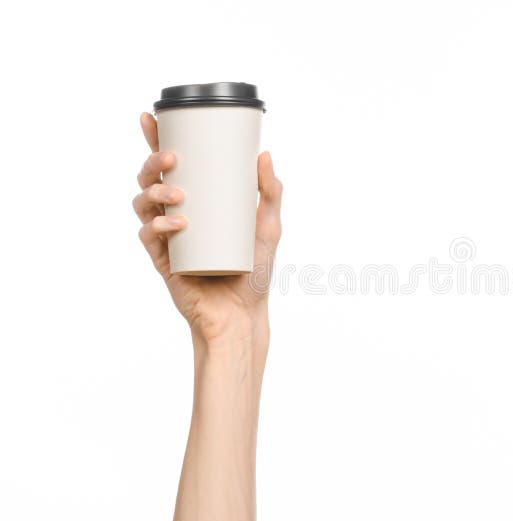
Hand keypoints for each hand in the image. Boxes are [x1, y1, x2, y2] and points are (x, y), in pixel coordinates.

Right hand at [132, 113, 282, 344]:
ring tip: (178, 193)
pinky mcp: (163, 260)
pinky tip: (177, 224)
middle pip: (149, 179)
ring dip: (154, 191)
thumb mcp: (269, 227)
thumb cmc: (254, 270)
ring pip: (143, 203)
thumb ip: (271, 193)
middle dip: (152, 162)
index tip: (151, 117)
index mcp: (196, 201)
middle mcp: (176, 215)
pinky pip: (149, 236)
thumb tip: (264, 154)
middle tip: (172, 157)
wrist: (243, 314)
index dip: (155, 140)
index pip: (170, 166)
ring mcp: (167, 237)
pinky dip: (159, 226)